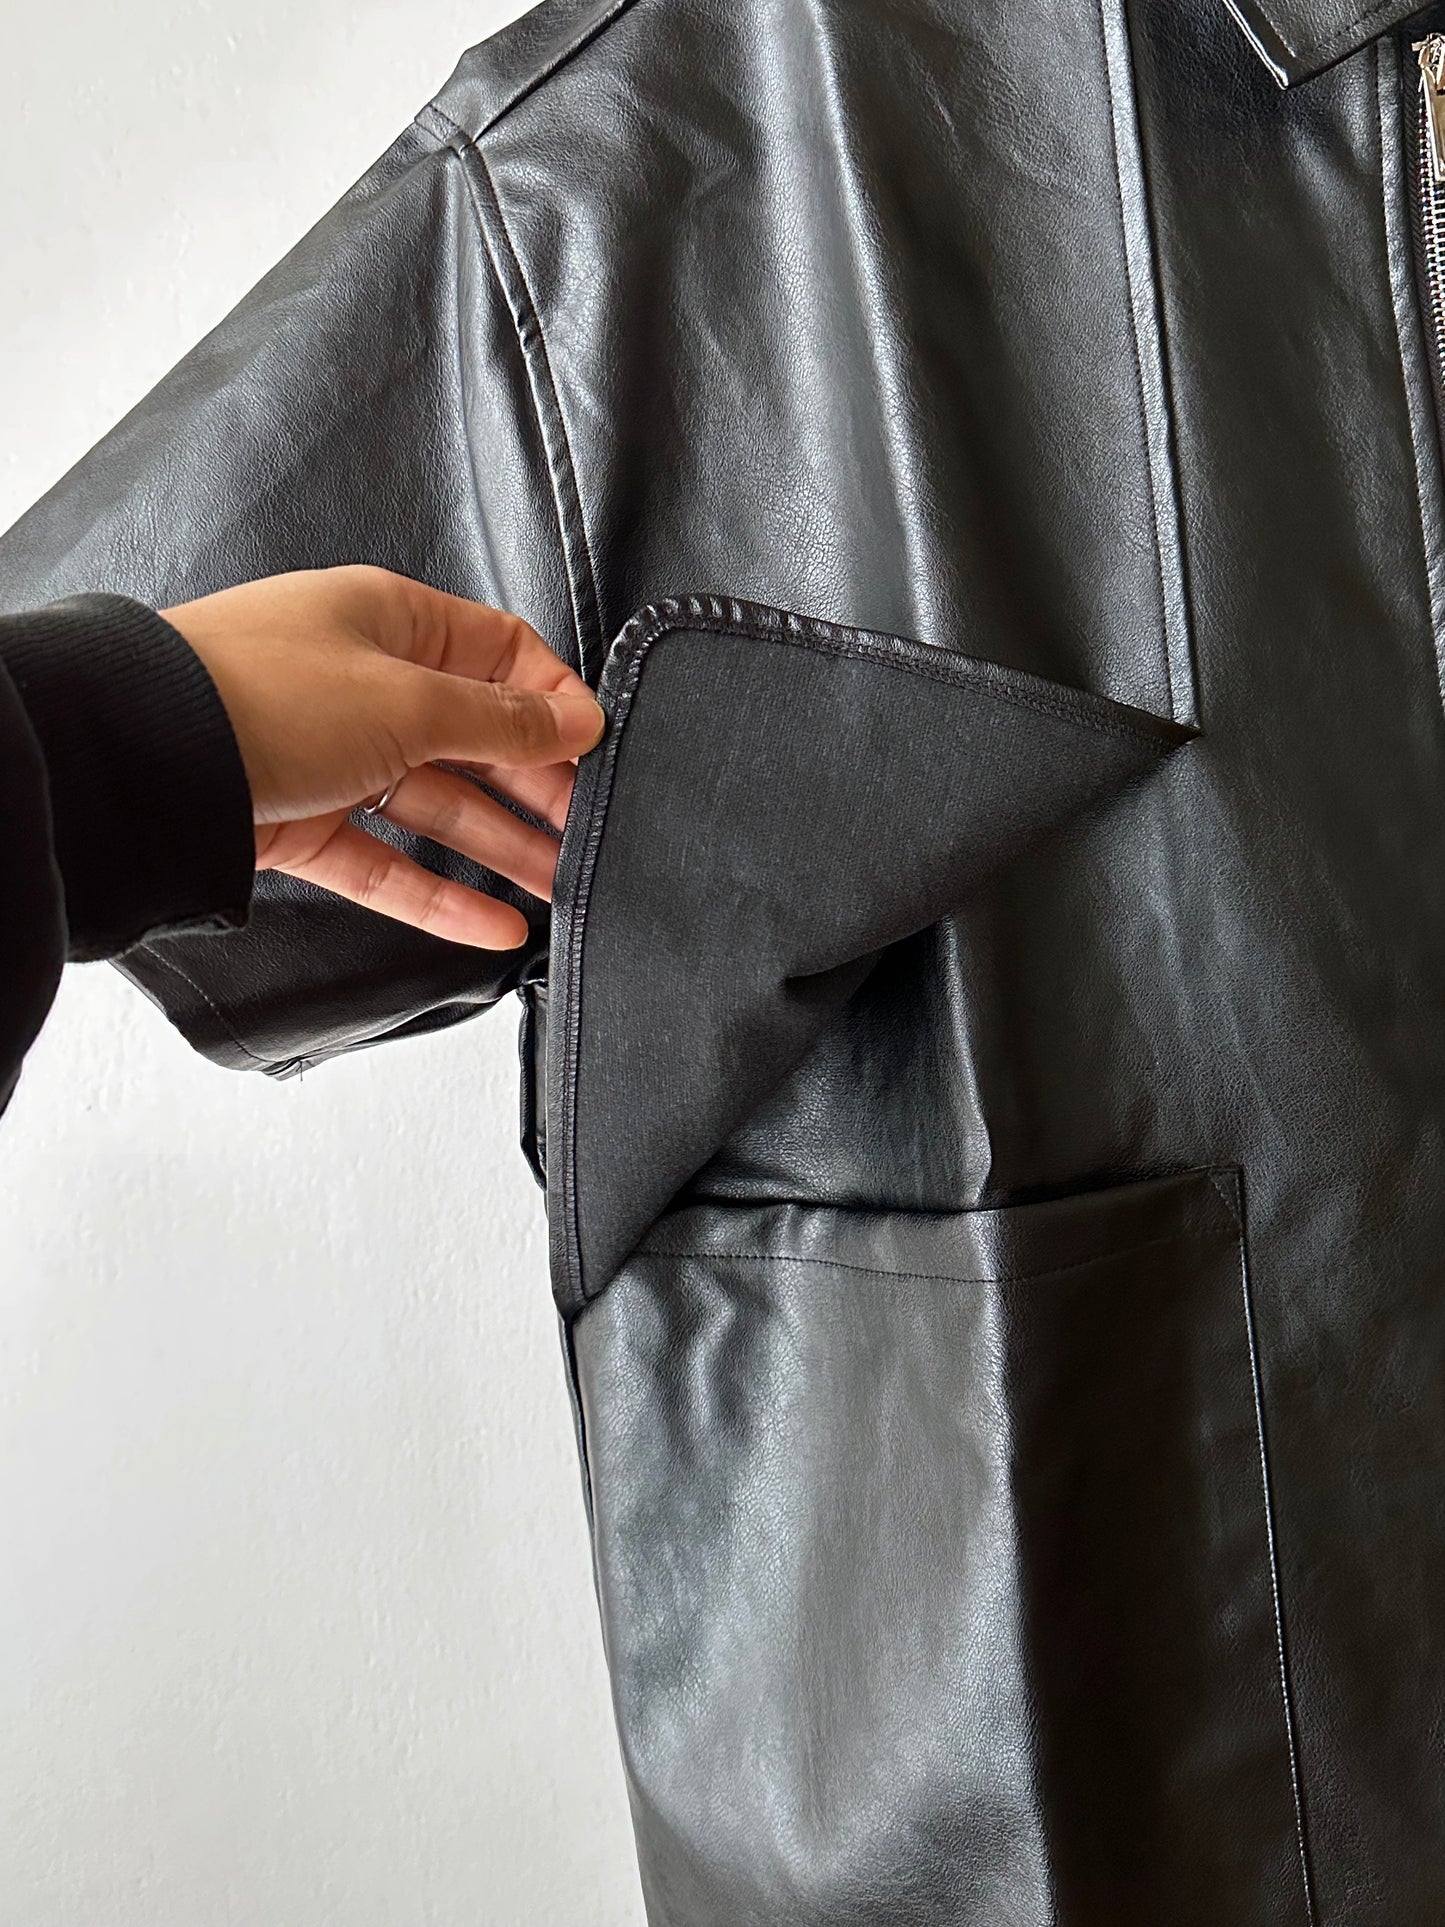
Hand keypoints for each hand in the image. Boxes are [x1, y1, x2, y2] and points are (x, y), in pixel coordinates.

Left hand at [162, 565, 603, 949]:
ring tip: (563, 889)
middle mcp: (366, 683)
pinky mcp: (304, 821)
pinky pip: (389, 861)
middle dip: (538, 788)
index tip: (597, 750)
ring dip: (501, 848)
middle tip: (592, 833)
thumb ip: (500, 719)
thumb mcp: (407, 697)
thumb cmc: (263, 693)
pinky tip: (493, 927)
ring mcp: (333, 755)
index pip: (500, 655)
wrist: (144, 759)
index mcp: (391, 623)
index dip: (553, 702)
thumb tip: (575, 717)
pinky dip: (440, 895)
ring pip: (438, 806)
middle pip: (475, 738)